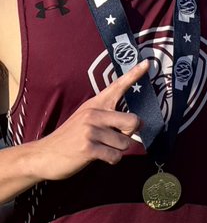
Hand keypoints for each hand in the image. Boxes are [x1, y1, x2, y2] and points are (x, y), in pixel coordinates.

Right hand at [30, 61, 147, 180]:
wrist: (43, 155)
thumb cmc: (71, 138)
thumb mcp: (86, 120)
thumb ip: (109, 117)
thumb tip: (137, 124)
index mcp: (95, 104)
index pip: (118, 86)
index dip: (134, 74)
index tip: (147, 62)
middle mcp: (94, 114)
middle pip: (134, 121)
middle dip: (130, 134)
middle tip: (115, 138)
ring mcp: (90, 131)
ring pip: (126, 143)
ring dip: (118, 150)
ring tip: (101, 148)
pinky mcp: (88, 148)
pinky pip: (115, 156)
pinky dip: (112, 160)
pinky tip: (99, 157)